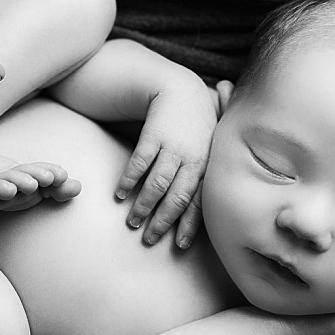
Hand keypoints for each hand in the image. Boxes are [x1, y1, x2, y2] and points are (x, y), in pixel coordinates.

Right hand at [115, 76, 219, 248]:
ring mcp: (172, 146)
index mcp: (206, 164)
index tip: (180, 245)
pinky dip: (129, 180)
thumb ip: (209, 174)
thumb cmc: (196, 123)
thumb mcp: (209, 147)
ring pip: (157, 184)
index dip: (190, 224)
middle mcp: (192, 158)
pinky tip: (119, 193)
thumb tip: (214, 208)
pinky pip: (140, 163)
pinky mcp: (153, 135)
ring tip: (132, 221)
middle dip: (162, 222)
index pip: (199, 200)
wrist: (179, 89)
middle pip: (177, 198)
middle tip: (149, 239)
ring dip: (143, 206)